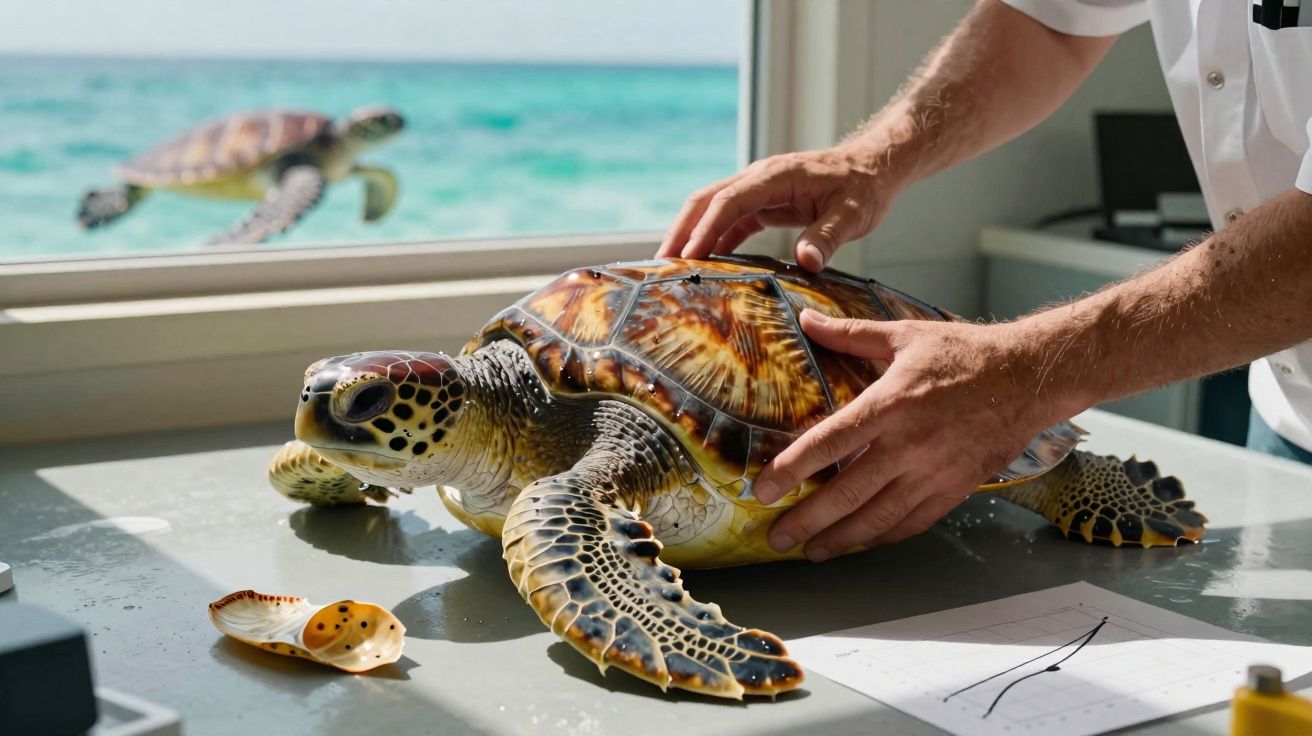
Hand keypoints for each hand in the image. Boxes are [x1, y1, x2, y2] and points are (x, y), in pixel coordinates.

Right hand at [656, 146, 899, 271]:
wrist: (874, 168)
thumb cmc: (865, 188)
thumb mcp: (853, 214)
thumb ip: (827, 236)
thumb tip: (805, 262)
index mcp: (775, 176)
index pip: (729, 200)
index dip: (706, 229)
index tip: (688, 257)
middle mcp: (758, 178)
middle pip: (705, 200)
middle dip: (680, 231)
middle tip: (660, 266)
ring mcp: (757, 189)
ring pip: (710, 208)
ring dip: (689, 235)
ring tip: (669, 268)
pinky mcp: (762, 203)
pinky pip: (728, 220)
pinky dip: (711, 240)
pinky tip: (701, 265)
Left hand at [752, 310, 1065, 559]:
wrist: (1029, 378)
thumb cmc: (964, 354)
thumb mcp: (904, 335)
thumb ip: (851, 335)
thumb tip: (807, 319)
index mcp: (890, 404)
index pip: (828, 444)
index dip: (791, 470)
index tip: (762, 490)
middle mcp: (909, 445)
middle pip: (846, 493)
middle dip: (806, 520)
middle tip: (775, 536)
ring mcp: (933, 472)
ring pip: (877, 517)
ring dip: (840, 539)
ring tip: (810, 551)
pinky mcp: (954, 489)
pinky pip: (911, 522)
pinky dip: (881, 536)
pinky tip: (859, 543)